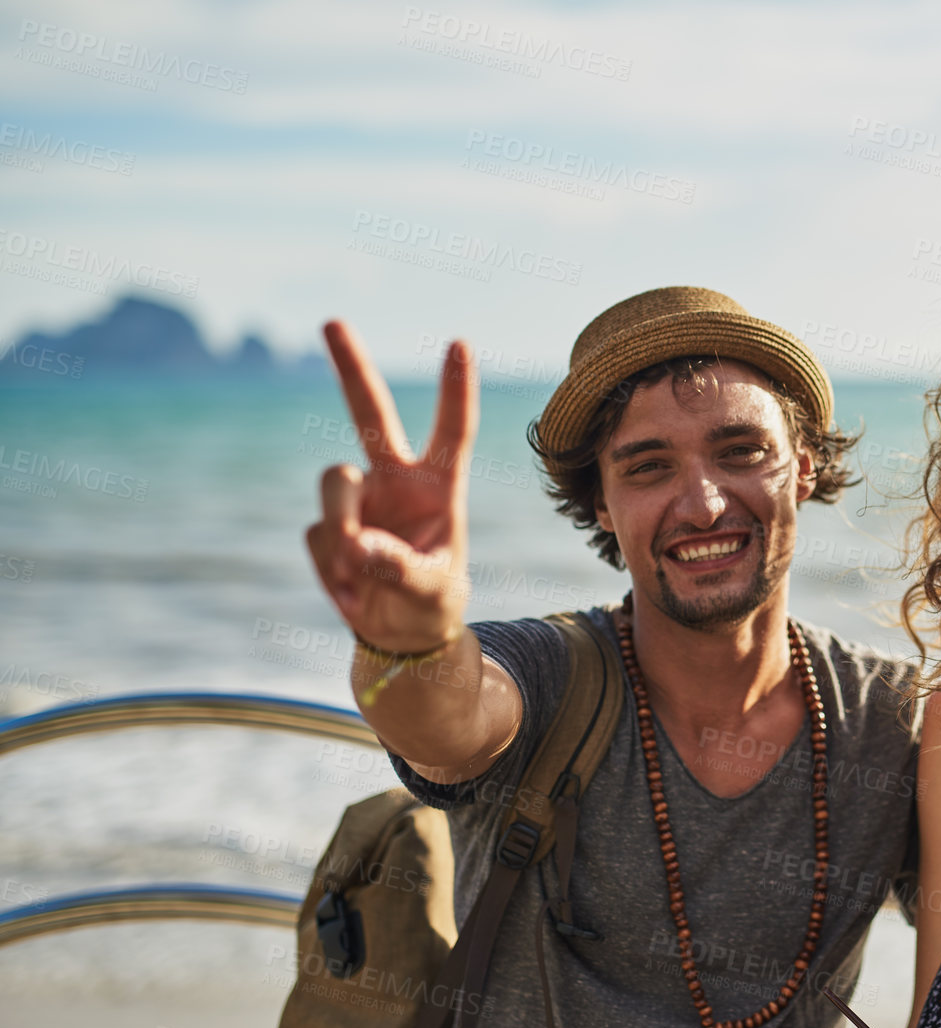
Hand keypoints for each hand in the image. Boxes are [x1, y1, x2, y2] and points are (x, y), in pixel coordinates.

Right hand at [304, 321, 476, 652]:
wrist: (398, 632)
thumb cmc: (432, 601)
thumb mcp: (433, 591)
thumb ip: (402, 568)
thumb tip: (359, 545)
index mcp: (439, 486)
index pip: (452, 430)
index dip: (455, 389)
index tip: (459, 342)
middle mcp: (394, 480)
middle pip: (369, 414)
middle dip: (351, 367)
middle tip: (332, 321)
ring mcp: (356, 499)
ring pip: (334, 485)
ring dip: (344, 523)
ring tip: (363, 568)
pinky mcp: (326, 525)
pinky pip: (319, 536)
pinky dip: (333, 567)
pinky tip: (351, 586)